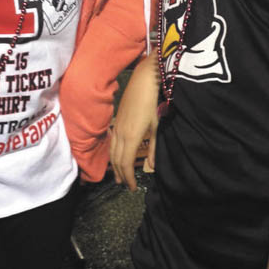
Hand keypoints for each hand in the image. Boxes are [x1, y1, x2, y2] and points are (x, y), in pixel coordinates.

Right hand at [110, 52, 158, 191]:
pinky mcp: (117, 120)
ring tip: (118, 176)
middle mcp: (121, 133)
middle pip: (117, 160)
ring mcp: (117, 126)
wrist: (144, 80)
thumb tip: (153, 166)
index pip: (126, 163)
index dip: (128, 177)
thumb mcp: (157, 125)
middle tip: (126, 185)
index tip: (132, 188)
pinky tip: (116, 156)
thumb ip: (154, 147)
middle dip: (121, 174)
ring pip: (112, 151)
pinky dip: (113, 154)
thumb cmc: (154, 102)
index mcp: (131, 136)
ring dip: (114, 165)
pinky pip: (112, 142)